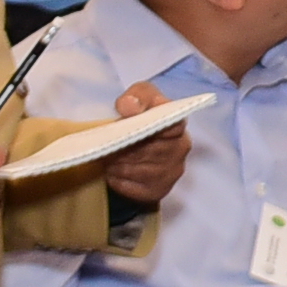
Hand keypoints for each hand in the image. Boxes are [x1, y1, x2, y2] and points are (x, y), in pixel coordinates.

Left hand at [94, 79, 192, 203]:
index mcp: (178, 123)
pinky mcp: (159, 191)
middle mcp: (181, 148)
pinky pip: (130, 187)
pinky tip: (113, 170)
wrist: (138, 139)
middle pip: (147, 150)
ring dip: (116, 163)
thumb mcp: (139, 96)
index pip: (171, 126)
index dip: (148, 127)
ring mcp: (172, 172)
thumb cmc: (140, 114)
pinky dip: (116, 179)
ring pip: (136, 170)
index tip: (128, 124)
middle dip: (123, 147)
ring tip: (107, 156)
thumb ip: (137, 96)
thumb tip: (129, 107)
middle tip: (106, 143)